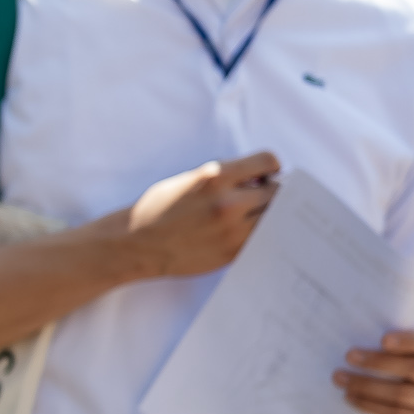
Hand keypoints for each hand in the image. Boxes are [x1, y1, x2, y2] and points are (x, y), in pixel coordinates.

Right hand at [119, 152, 278, 278]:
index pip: (268, 161)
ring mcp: (232, 231)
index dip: (270, 167)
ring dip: (265, 214)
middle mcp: (228, 203)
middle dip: (270, 192)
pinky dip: (255, 233)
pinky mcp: (232, 252)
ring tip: (246, 215)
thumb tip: (261, 178)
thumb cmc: (158, 209)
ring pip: (273, 217)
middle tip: (257, 197)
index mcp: (215, 178)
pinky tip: (237, 232)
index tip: (265, 174)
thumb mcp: (190, 179)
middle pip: (278, 192)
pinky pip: (261, 238)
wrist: (135, 244)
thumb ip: (226, 176)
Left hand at [339, 323, 413, 413]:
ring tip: (339, 378)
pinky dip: (369, 405)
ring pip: (401, 394)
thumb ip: (389, 338)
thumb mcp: (406, 346)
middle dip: (378, 362)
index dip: (409, 341)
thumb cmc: (405, 362)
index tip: (383, 340)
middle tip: (348, 356)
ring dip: (366, 386)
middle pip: (413, 368)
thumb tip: (347, 326)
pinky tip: (349, 397)